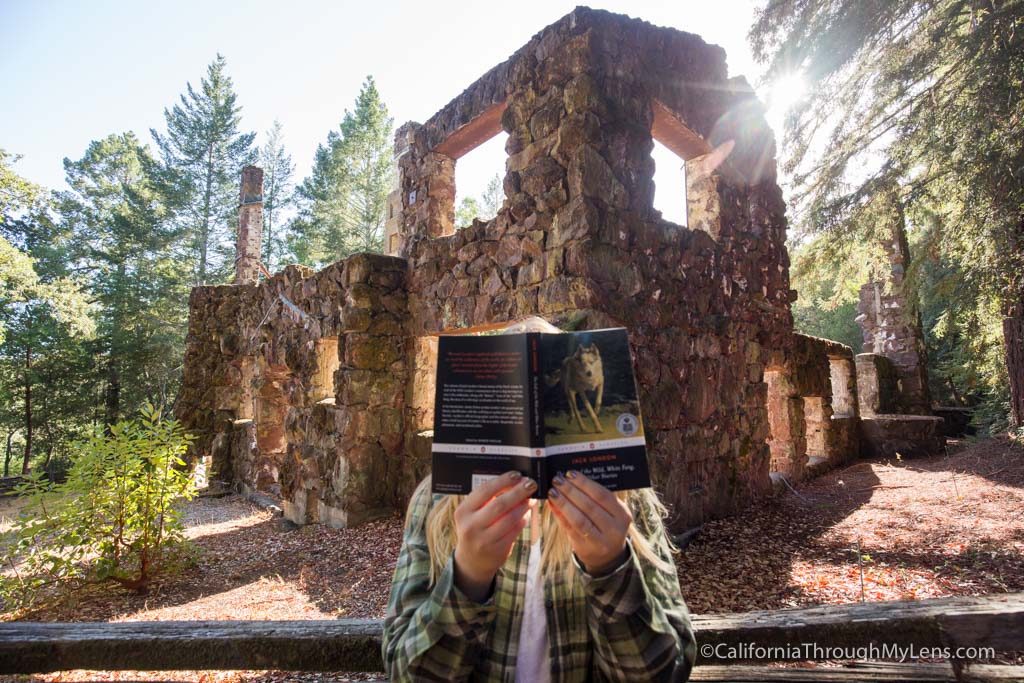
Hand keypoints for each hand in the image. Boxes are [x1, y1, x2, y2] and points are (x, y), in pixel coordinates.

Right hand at [453, 471, 535, 600]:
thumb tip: (514, 482)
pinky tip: (526, 514)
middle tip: (531, 484)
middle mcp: (471, 526)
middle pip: (500, 504)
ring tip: (530, 499)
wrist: (472, 561)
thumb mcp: (473, 513)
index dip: (503, 481)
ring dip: (524, 506)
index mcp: (463, 511)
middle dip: (518, 492)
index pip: (485, 490)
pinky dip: (523, 520)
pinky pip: (514, 531)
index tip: (517, 475)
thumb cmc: (475, 529)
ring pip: (510, 518)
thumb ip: (488, 499)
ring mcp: (483, 540)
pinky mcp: (496, 551)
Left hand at [548, 471, 631, 574]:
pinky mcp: (585, 549)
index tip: (570, 473)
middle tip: (557, 480)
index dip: (585, 483)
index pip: (602, 495)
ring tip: (553, 492)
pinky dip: (560, 516)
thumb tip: (571, 479)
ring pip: (579, 520)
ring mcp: (600, 541)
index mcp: (622, 515)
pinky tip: (552, 505)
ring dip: (563, 503)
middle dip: (571, 491)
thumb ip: (595, 498)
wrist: (607, 556)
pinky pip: (570, 530)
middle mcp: (614, 529)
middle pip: (589, 506)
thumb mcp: (610, 512)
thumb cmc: (606, 526)